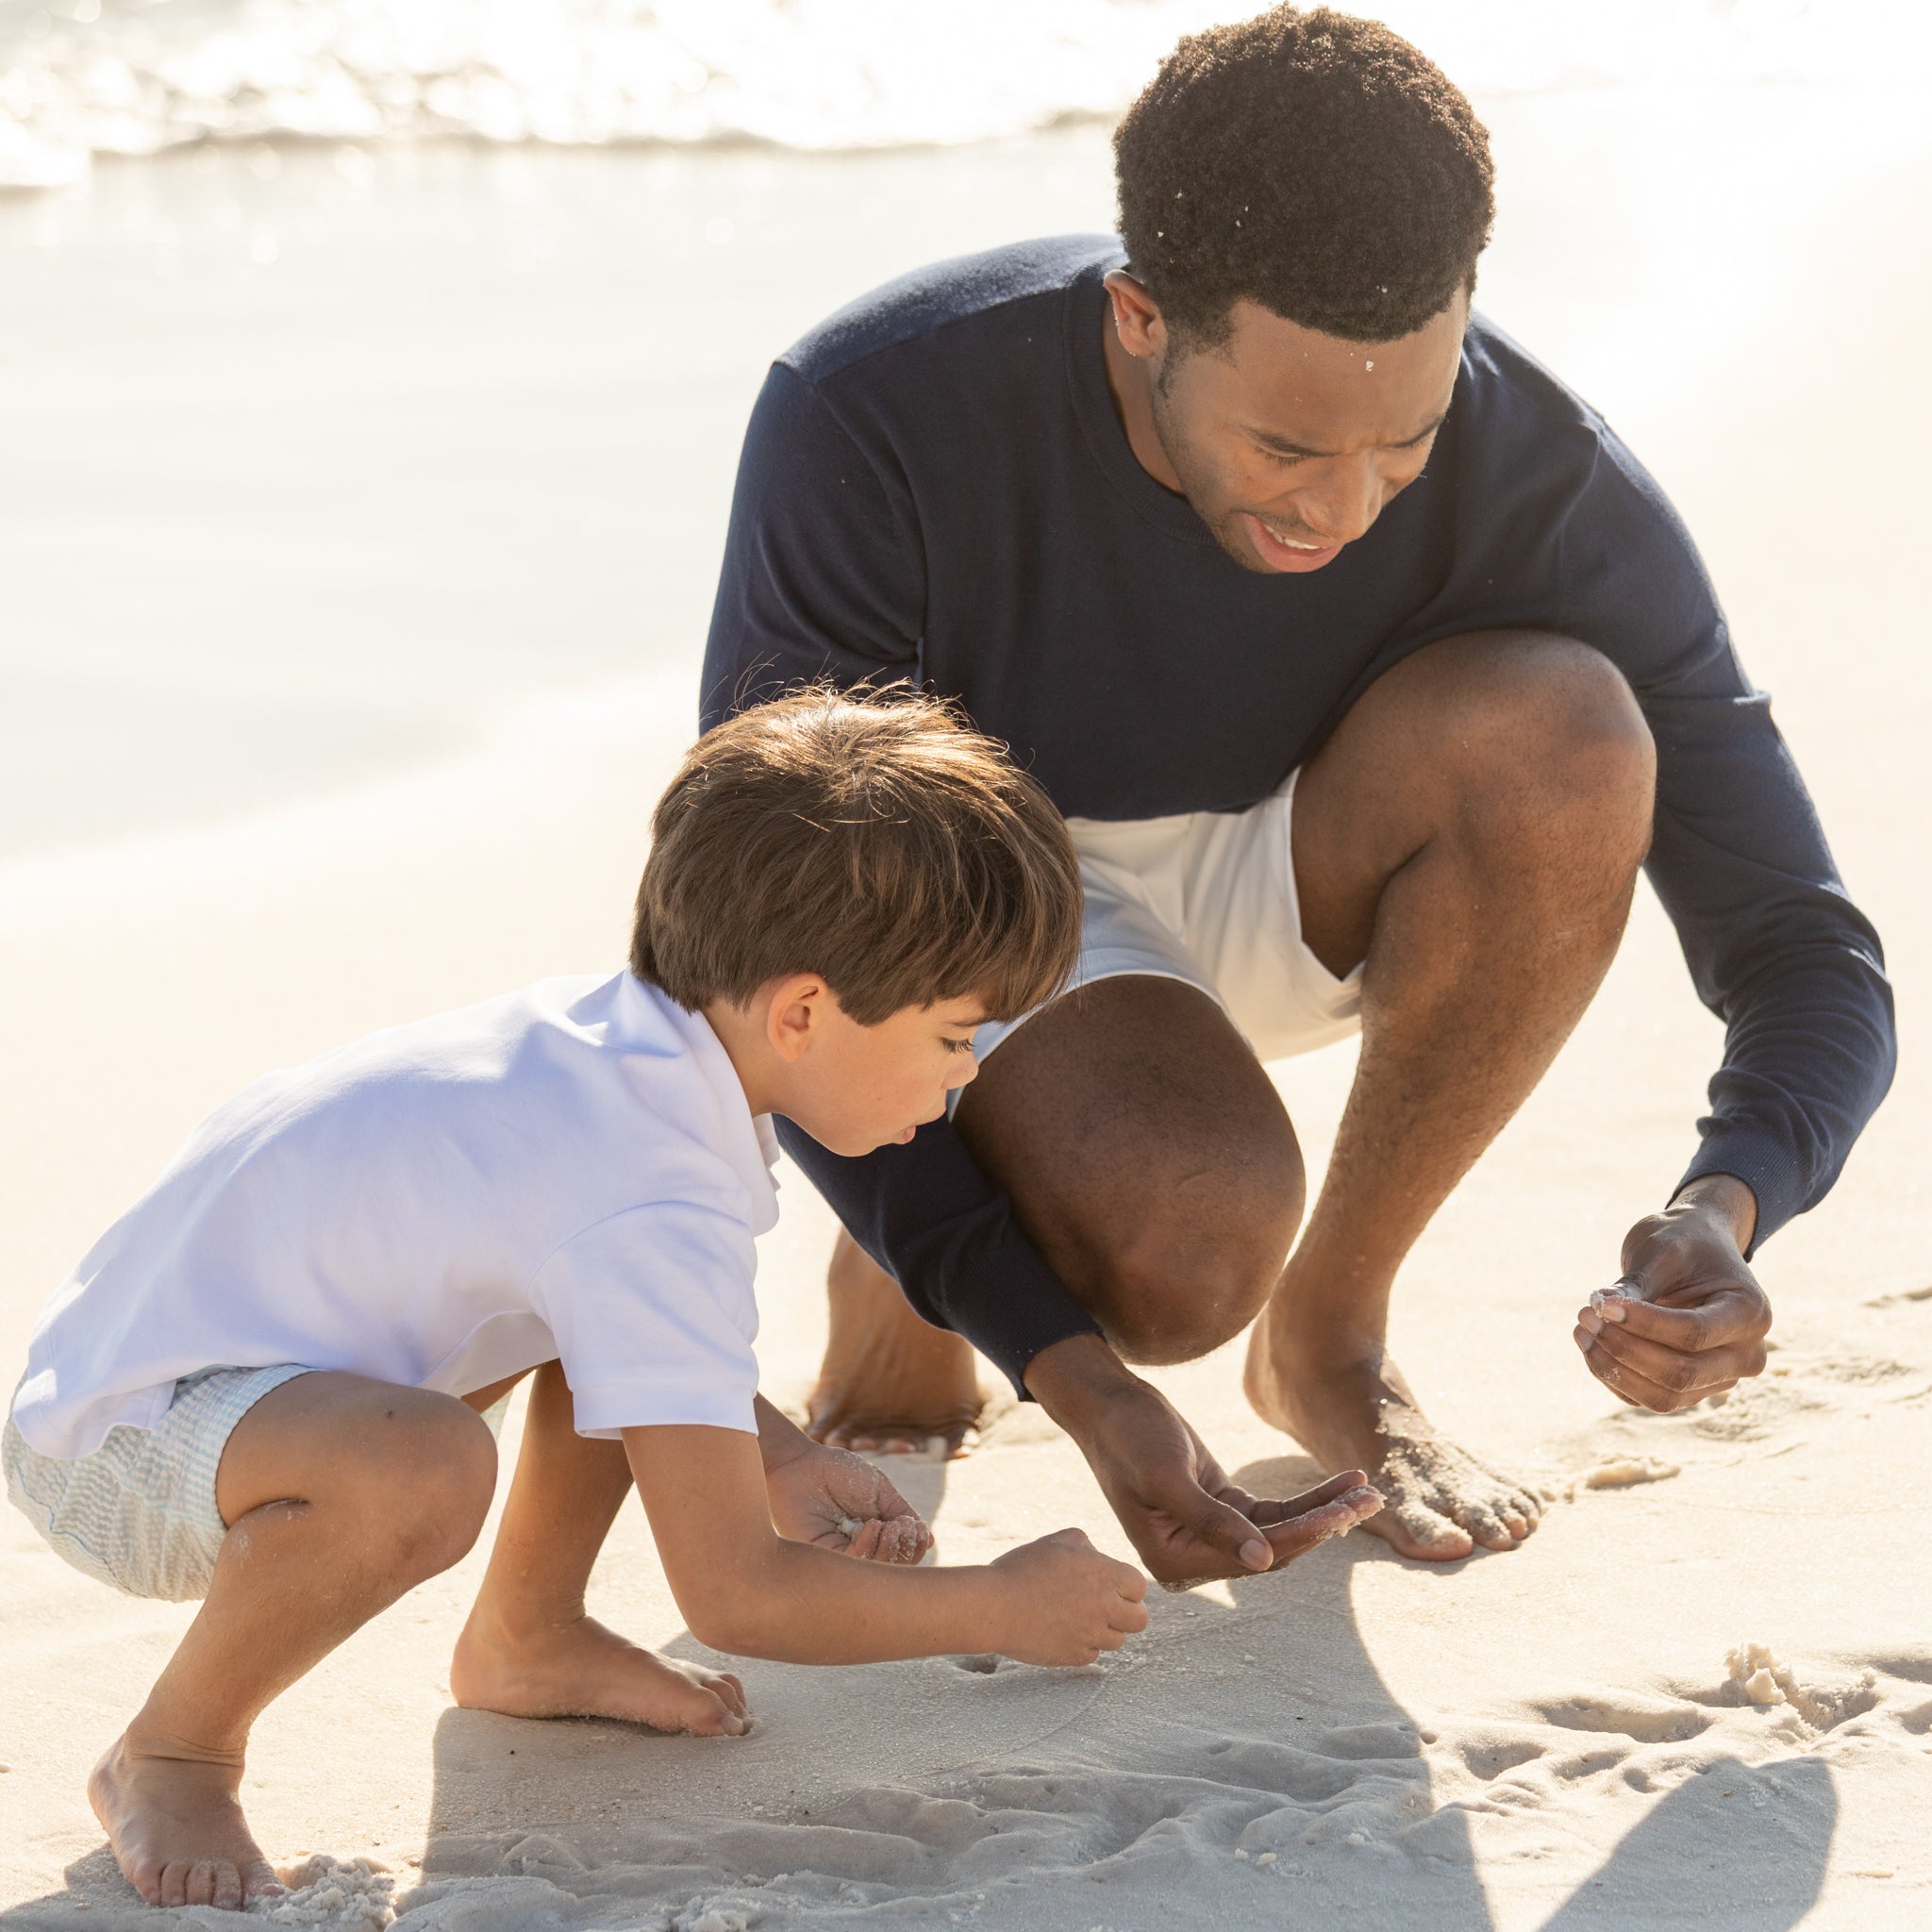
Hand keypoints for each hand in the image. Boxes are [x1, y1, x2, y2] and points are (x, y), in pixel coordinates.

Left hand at [762, 1438, 932, 1564]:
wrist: (802, 1464)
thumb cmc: (839, 1473)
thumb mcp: (880, 1492)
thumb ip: (902, 1515)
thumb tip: (929, 1541)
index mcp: (875, 1535)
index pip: (902, 1555)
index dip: (915, 1546)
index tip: (917, 1526)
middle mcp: (860, 1550)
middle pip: (893, 1569)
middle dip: (907, 1550)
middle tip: (905, 1527)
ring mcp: (842, 1556)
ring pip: (875, 1572)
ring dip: (891, 1550)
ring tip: (889, 1526)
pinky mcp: (823, 1557)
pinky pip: (852, 1564)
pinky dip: (869, 1547)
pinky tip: (872, 1526)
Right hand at [987, 1527, 1149, 1665]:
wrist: (995, 1605)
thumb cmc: (1023, 1568)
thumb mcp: (1058, 1541)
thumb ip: (1087, 1545)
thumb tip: (1099, 1558)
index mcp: (1103, 1574)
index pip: (1139, 1587)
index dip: (1128, 1587)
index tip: (1113, 1586)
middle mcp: (1103, 1606)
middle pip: (1139, 1620)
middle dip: (1128, 1613)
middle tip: (1108, 1607)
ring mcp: (1090, 1635)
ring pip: (1118, 1641)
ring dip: (1106, 1630)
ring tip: (1082, 1618)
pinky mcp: (1074, 1656)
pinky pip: (1092, 1655)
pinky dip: (1084, 1645)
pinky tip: (1065, 1631)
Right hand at [1024, 1336, 1383, 1588]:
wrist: (1107, 1404)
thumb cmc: (1128, 1436)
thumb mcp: (1167, 1476)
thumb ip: (1212, 1522)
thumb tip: (1262, 1561)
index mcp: (1174, 1560)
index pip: (1253, 1556)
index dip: (1301, 1535)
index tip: (1344, 1513)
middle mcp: (1193, 1557)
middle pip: (1274, 1548)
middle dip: (1324, 1524)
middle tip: (1370, 1497)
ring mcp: (1208, 1534)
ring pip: (1279, 1531)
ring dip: (1324, 1511)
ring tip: (1366, 1488)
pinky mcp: (1220, 1509)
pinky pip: (1272, 1512)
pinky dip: (1307, 1499)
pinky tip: (1342, 1482)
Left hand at [1575, 1174, 1769, 1412]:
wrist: (1697, 1249)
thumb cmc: (1683, 1243)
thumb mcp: (1661, 1251)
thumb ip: (1637, 1285)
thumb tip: (1601, 1313)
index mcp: (1750, 1312)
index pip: (1693, 1333)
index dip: (1642, 1323)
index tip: (1599, 1302)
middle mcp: (1746, 1355)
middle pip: (1682, 1374)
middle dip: (1624, 1349)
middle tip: (1583, 1314)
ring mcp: (1721, 1378)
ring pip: (1664, 1397)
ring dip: (1613, 1368)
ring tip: (1582, 1327)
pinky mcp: (1693, 1389)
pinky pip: (1650, 1398)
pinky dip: (1615, 1376)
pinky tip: (1590, 1343)